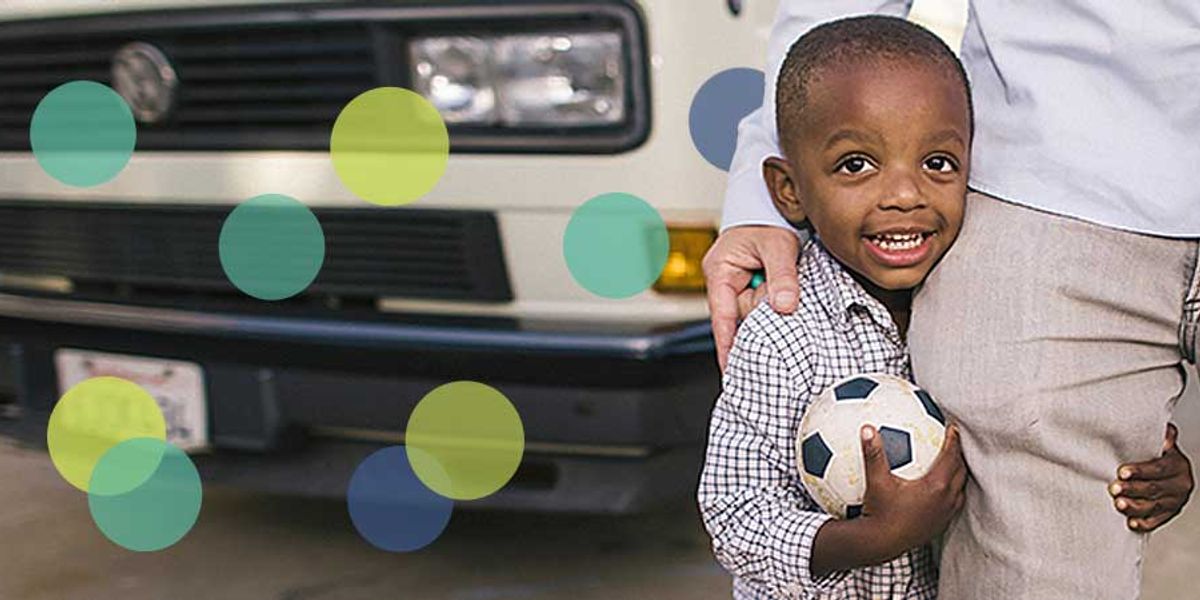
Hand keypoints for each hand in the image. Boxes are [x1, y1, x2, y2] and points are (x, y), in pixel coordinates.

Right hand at [702, 225, 800, 370]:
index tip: (730, 371)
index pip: (722, 317)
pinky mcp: (751, 291)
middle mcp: (724, 283)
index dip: (728, 345)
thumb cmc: (767, 222)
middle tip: (785, 301)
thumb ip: (783, 276)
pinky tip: (784, 305)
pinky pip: (762, 308)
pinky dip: (774, 308)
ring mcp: (737, 289)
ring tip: (786, 293)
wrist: (771, 209)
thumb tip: (785, 307)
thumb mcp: (778, 246)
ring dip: (773, 310)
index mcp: (720, 271)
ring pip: (755, 315)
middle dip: (765, 316)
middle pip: (743, 318)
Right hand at [858, 423, 966, 559]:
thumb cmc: (878, 512)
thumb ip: (873, 453)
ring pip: (960, 487)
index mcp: (936, 486)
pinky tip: (939, 487)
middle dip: (959, 454)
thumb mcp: (875, 480)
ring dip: (957, 473)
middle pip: (961, 470)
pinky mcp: (940, 524)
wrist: (880, 544)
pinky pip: (953, 502)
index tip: (952, 426)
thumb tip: (866, 428)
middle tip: (953, 440)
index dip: (953, 439)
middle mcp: (946, 499)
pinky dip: (951, 490)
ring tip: (951, 461)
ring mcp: (945, 514)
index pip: (951, 456)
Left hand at [1109, 422, 1193, 531]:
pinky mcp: (1168, 514)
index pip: (1159, 469)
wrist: (1166, 471)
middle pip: (1154, 489)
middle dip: (1132, 489)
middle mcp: (1181, 485)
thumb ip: (1163, 435)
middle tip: (1113, 488)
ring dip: (1135, 507)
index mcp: (1178, 465)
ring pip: (1154, 507)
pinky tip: (1131, 523)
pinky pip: (1156, 522)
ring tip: (1118, 504)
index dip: (1140, 471)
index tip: (1122, 471)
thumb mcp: (1160, 442)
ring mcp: (1175, 502)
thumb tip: (1164, 434)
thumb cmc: (1155, 454)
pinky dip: (1143, 523)